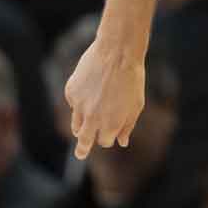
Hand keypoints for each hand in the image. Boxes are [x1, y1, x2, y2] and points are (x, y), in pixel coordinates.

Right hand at [64, 39, 144, 159]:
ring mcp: (78, 106)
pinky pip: (74, 102)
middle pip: (83, 140)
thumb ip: (127, 125)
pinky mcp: (71, 92)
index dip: (107, 138)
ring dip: (80, 126)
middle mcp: (92, 118)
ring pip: (76, 123)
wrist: (117, 53)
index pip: (104, 141)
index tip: (109, 136)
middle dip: (82, 149)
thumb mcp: (136, 105)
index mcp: (110, 124)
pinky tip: (91, 89)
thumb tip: (122, 142)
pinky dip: (80, 101)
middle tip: (80, 154)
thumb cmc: (132, 79)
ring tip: (81, 128)